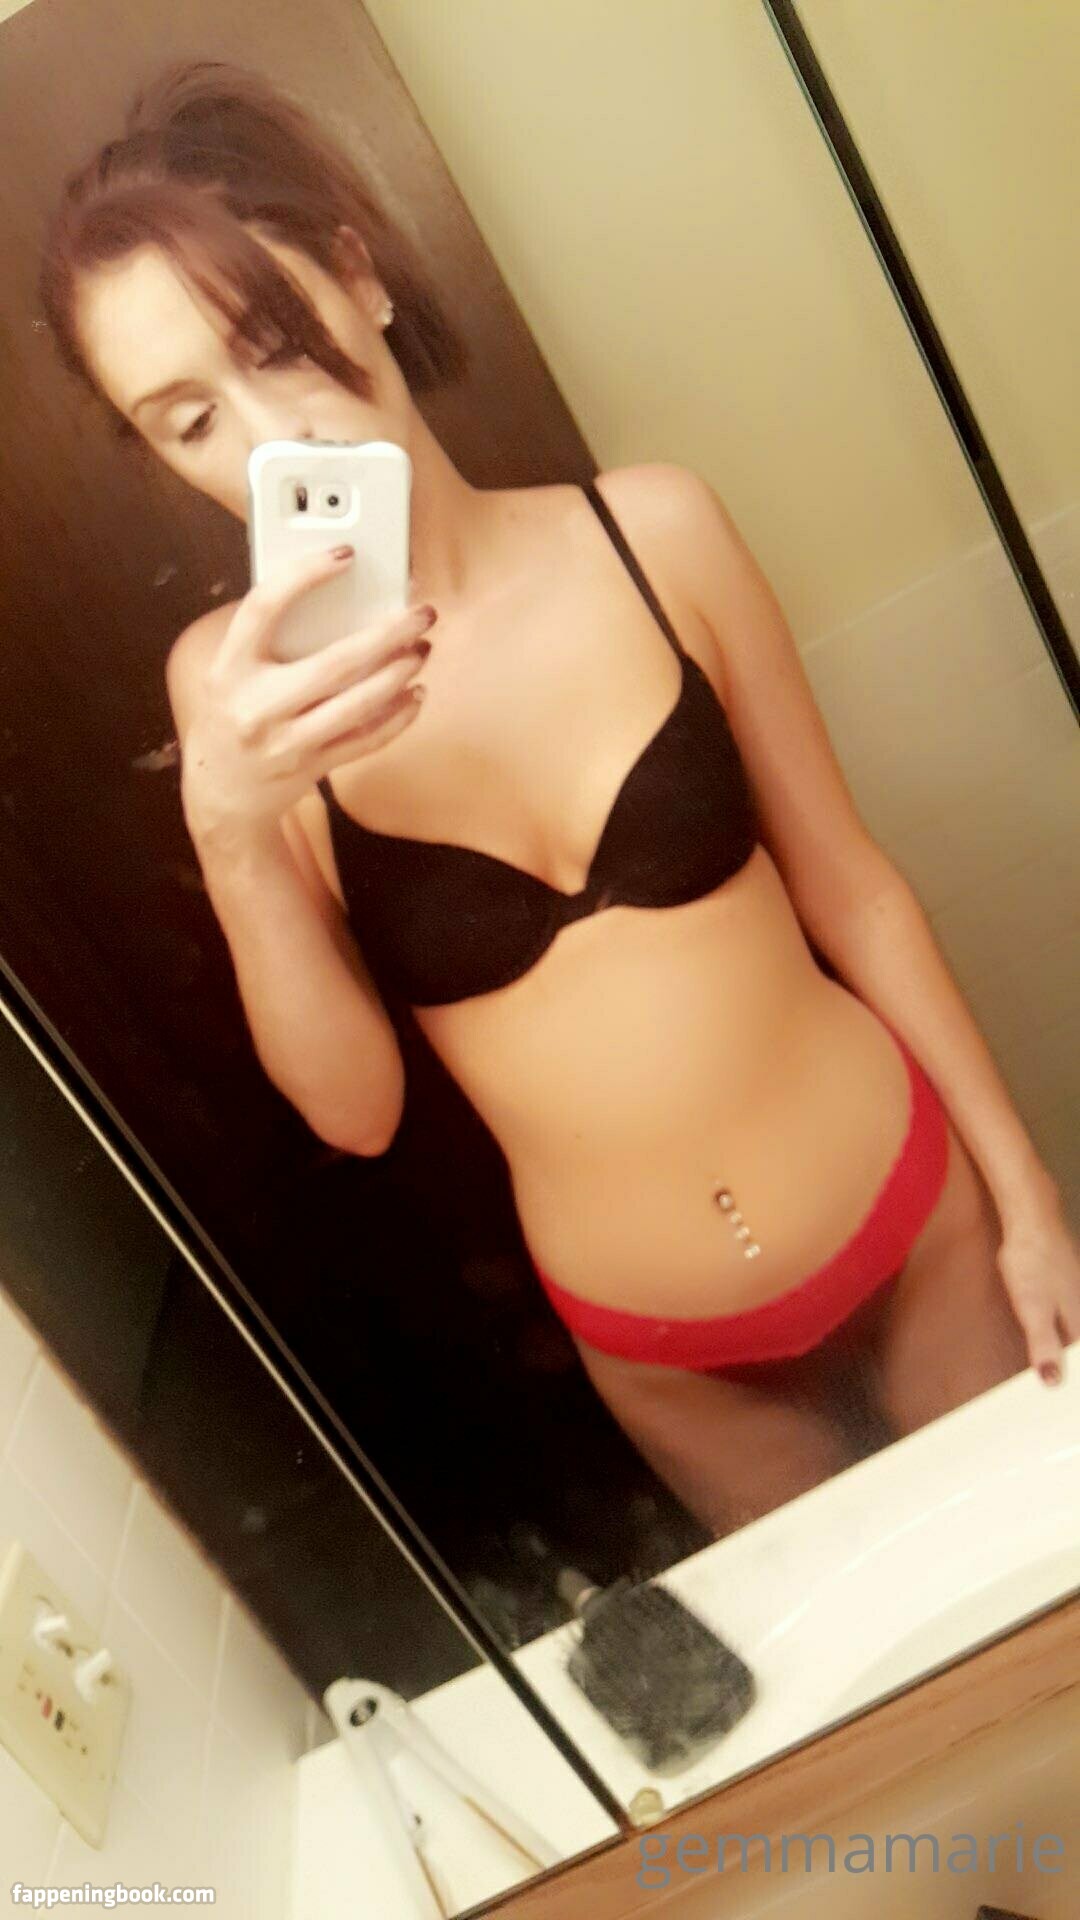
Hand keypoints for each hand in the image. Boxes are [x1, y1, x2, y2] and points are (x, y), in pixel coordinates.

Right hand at [180, 544, 434, 838]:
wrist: (219, 792)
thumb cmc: (232, 715)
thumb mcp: (231, 672)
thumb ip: (270, 638)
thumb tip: (339, 594)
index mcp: (230, 668)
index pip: (264, 608)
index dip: (304, 575)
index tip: (345, 554)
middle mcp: (257, 706)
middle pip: (334, 663)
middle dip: (388, 635)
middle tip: (421, 614)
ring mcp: (287, 743)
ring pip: (358, 705)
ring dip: (400, 674)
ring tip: (422, 649)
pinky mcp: (312, 767)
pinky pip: (367, 740)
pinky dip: (399, 717)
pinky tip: (416, 693)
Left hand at [995, 1200, 1079, 1384]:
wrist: (1031, 1219)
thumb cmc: (1033, 1261)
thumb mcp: (1033, 1309)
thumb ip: (1043, 1345)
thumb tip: (1052, 1381)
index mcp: (1079, 1322)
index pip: (1079, 1363)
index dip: (1073, 1382)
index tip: (1068, 1405)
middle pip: (1078, 1348)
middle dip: (1072, 1368)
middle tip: (1061, 1389)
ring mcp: (1075, 1294)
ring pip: (1075, 1331)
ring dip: (1068, 1352)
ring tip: (1059, 1371)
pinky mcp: (1064, 1283)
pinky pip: (1068, 1316)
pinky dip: (1063, 1332)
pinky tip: (1055, 1333)